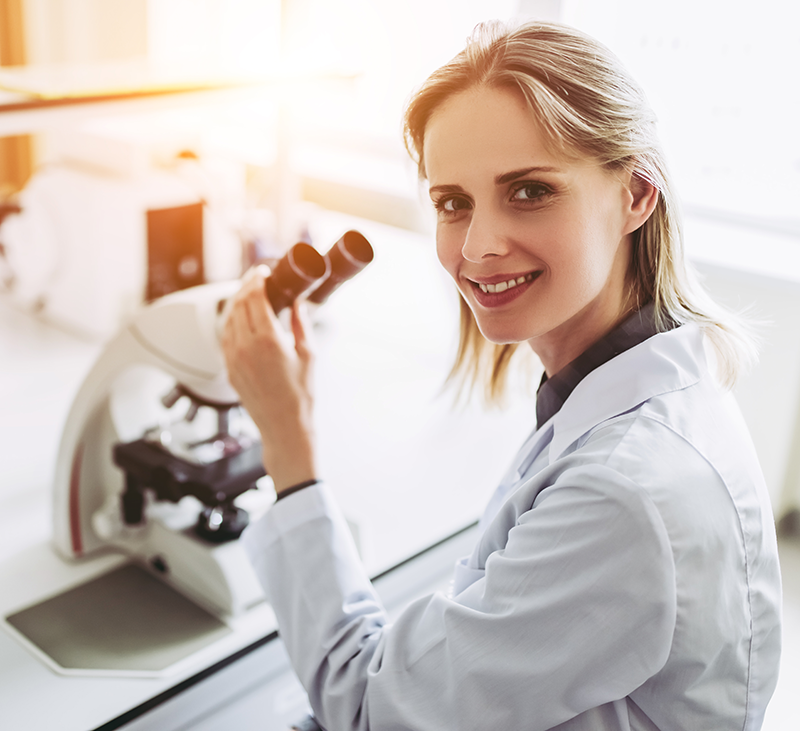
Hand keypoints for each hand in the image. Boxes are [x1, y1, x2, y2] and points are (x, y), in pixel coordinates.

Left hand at [220, 266, 316, 494]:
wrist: (285, 427)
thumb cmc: (301, 395)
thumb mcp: (309, 355)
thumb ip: (300, 324)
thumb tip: (297, 303)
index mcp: (268, 341)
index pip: (255, 299)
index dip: (257, 280)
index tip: (263, 272)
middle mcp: (246, 347)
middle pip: (238, 305)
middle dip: (246, 287)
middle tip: (256, 278)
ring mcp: (233, 358)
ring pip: (228, 319)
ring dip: (237, 303)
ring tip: (248, 295)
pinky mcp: (229, 369)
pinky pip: (225, 337)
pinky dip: (232, 322)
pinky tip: (241, 319)